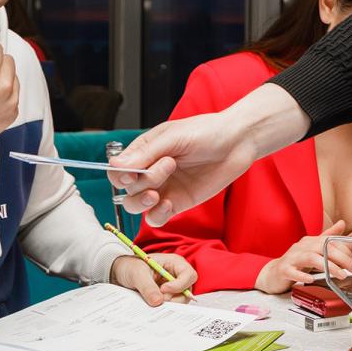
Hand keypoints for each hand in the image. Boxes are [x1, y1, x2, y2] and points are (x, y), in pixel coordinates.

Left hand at [110, 252, 196, 305]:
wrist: (121, 273)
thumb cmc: (130, 266)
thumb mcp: (137, 273)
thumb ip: (147, 287)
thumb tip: (158, 302)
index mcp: (174, 263)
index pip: (189, 275)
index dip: (179, 284)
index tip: (163, 289)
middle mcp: (177, 275)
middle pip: (187, 289)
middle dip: (174, 297)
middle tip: (158, 299)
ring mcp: (173, 287)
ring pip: (181, 299)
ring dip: (169, 303)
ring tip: (153, 300)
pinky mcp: (167, 296)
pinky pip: (171, 304)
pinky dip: (164, 307)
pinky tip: (152, 303)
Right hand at [112, 90, 303, 225]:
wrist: (236, 143)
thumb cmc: (205, 132)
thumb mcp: (173, 137)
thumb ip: (145, 153)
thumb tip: (115, 167)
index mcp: (144, 152)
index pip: (117, 170)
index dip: (120, 176)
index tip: (132, 173)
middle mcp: (150, 171)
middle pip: (127, 189)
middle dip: (142, 181)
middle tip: (169, 165)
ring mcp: (163, 188)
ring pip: (136, 206)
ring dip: (141, 203)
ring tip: (156, 194)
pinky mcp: (178, 203)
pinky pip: (156, 218)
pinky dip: (157, 215)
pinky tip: (169, 204)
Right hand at [254, 220, 351, 293]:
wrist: (273, 273)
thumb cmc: (296, 261)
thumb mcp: (313, 248)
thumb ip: (328, 237)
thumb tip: (343, 223)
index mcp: (311, 241)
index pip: (331, 242)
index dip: (345, 251)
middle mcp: (302, 246)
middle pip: (324, 247)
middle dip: (342, 258)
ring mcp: (292, 257)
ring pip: (311, 258)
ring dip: (328, 267)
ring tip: (340, 275)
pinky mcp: (283, 269)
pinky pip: (293, 271)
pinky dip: (302, 276)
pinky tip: (311, 279)